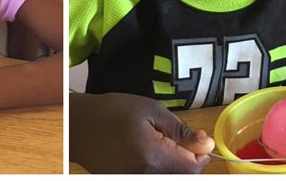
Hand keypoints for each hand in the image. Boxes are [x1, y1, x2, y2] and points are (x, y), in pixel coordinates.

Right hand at [70, 92, 212, 172]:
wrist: (79, 126)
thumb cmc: (114, 111)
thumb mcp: (151, 110)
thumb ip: (180, 131)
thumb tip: (206, 143)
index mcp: (154, 157)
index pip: (194, 168)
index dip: (202, 153)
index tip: (198, 136)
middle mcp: (146, 175)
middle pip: (183, 175)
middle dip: (189, 158)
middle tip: (181, 135)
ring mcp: (135, 179)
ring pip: (169, 176)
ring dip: (175, 162)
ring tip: (163, 140)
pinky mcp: (127, 180)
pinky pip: (153, 176)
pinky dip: (160, 165)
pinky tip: (151, 149)